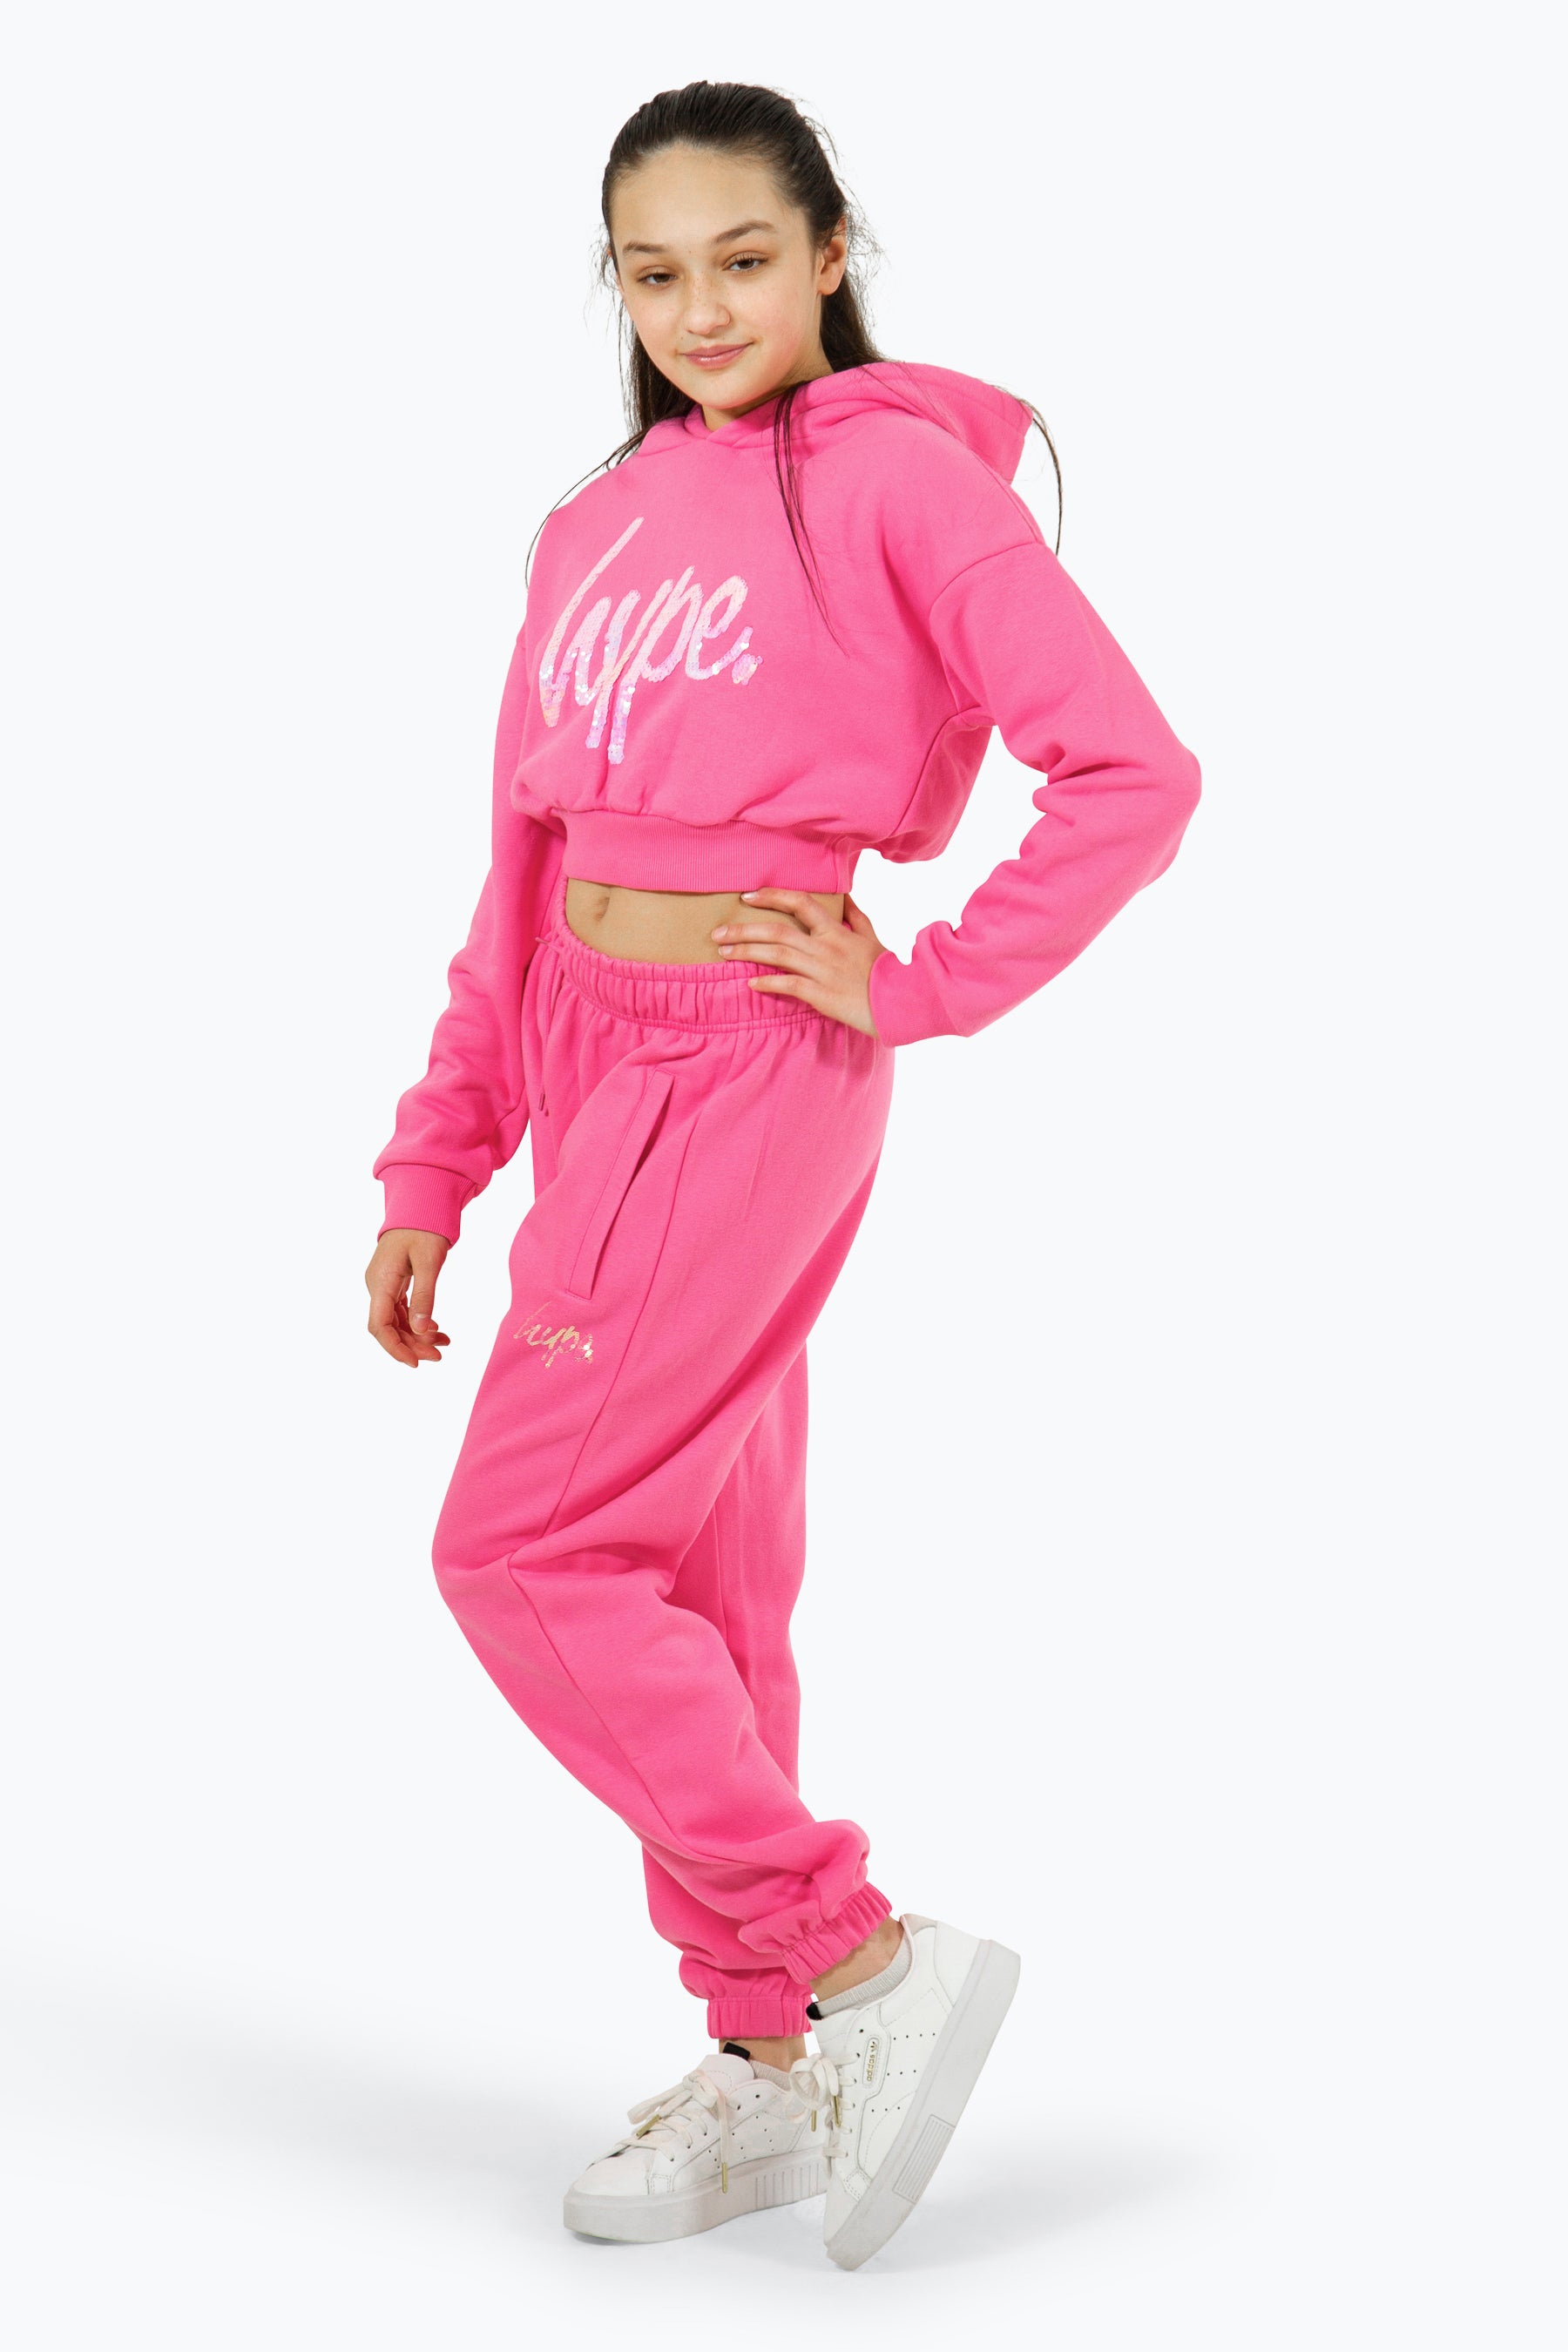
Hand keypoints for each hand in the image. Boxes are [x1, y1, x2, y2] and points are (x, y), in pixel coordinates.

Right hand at [366, 1228, 450, 1368]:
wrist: (420, 1203)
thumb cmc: (424, 1228)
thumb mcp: (430, 1262)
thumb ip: (425, 1296)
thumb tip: (421, 1331)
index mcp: (381, 1282)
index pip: (379, 1326)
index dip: (395, 1348)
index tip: (416, 1362)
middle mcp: (377, 1286)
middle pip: (388, 1327)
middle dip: (412, 1345)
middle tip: (440, 1356)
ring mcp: (384, 1285)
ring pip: (397, 1321)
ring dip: (417, 1335)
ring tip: (444, 1343)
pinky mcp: (393, 1283)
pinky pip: (402, 1310)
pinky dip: (418, 1322)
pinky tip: (436, 1328)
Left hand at [711, 889, 889, 1036]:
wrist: (902, 1000)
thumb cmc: (885, 970)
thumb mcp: (872, 937)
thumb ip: (855, 916)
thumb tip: (845, 894)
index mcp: (836, 930)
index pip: (800, 902)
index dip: (771, 896)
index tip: (747, 896)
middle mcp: (826, 946)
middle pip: (778, 930)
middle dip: (744, 930)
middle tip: (718, 933)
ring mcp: (823, 970)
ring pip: (778, 955)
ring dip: (748, 952)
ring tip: (725, 953)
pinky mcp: (823, 995)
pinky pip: (789, 985)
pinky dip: (768, 983)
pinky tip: (751, 984)